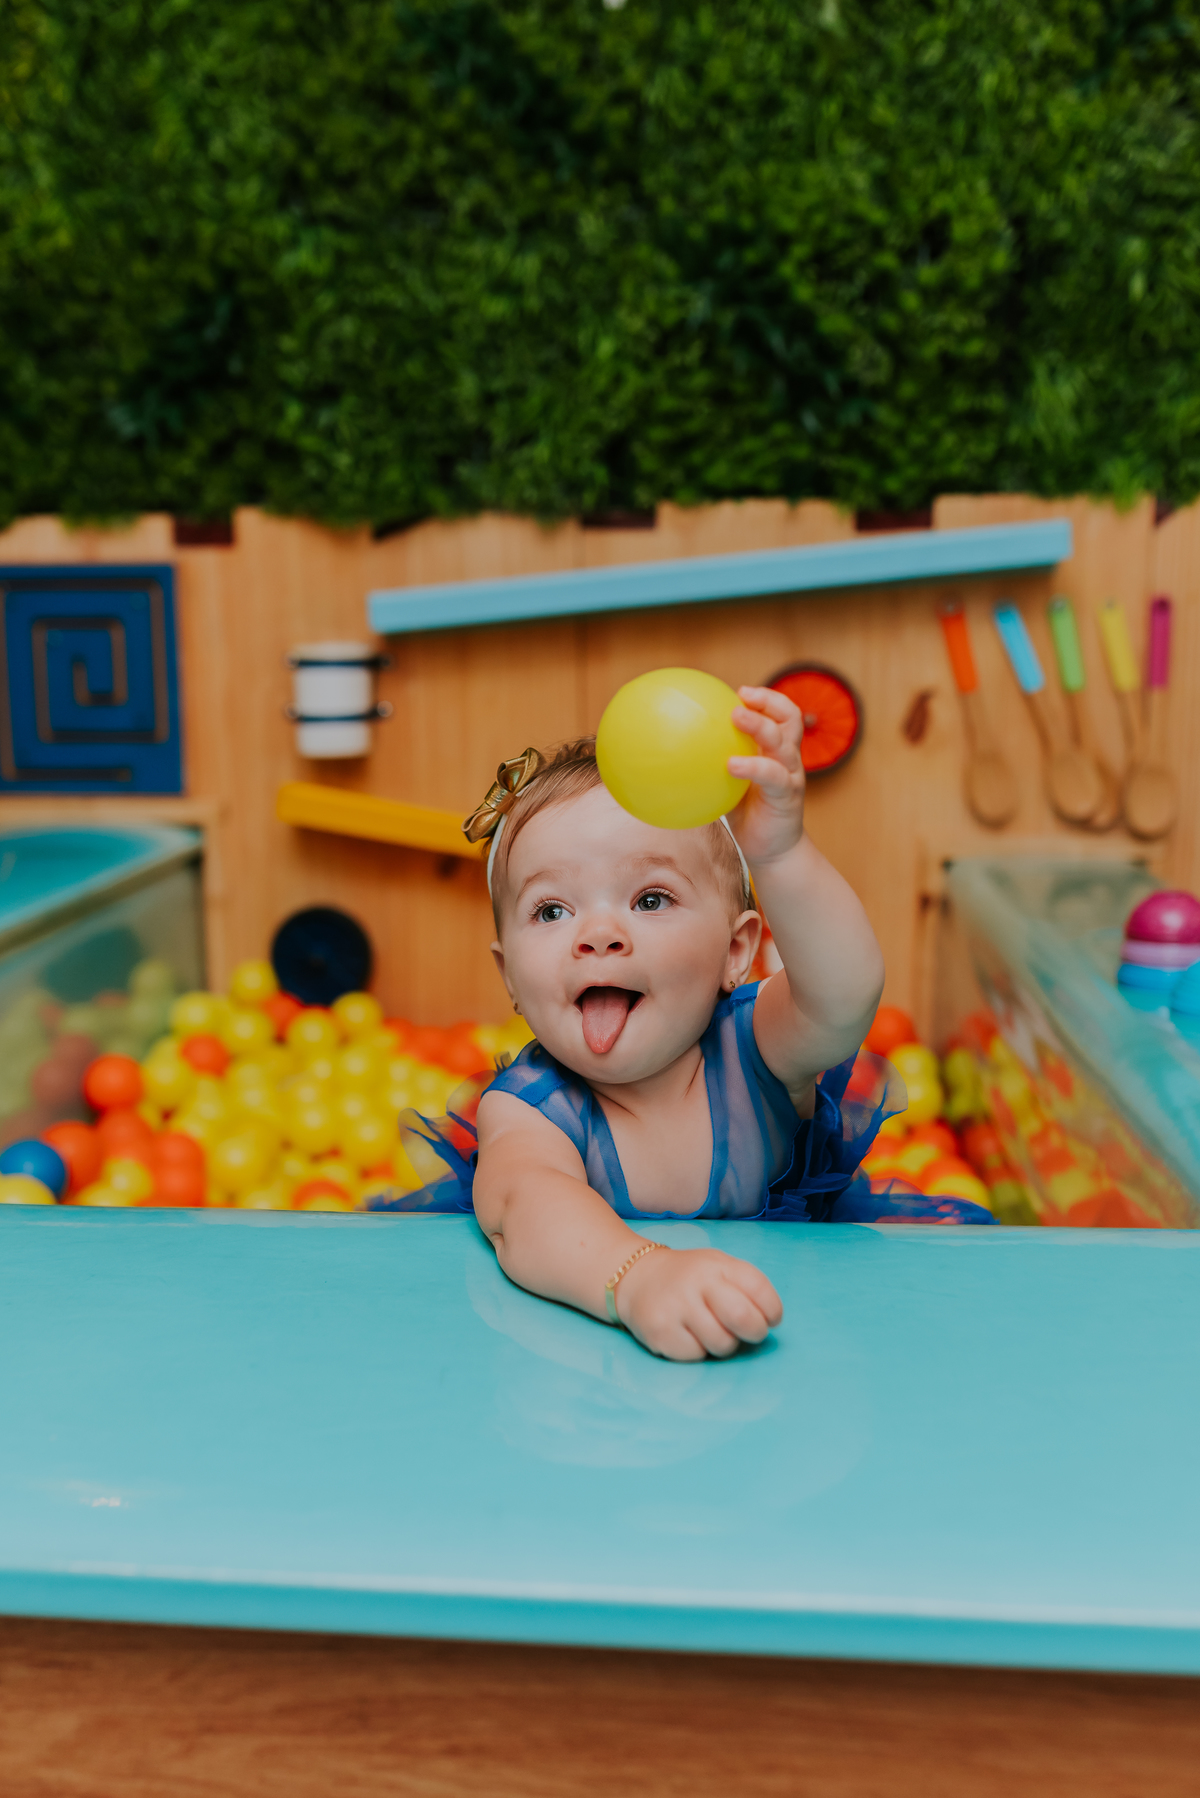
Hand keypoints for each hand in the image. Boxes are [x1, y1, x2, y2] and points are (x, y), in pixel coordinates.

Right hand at [616, 1247, 782, 1360]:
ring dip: (724, 1343)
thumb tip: (770, 1320)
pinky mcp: (660, 1332)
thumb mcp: (718, 1267)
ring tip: (711, 1329)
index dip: (772, 1310)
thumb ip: (746, 1287)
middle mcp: (697, 1282)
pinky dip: (698, 1351)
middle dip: (755, 1332)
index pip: (759, 1289)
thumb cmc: (690, 1278)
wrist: (636, 1277)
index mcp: (718, 1264)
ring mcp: (677, 1307)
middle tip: (747, 1332)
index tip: (769, 1317)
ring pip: (722, 1344)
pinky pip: (697, 1356)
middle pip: (743, 1318)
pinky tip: (687, 1334)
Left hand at [726, 685, 805, 864]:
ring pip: (782, 742)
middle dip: (768, 702)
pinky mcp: (787, 796)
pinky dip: (753, 766)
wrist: (773, 850)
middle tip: (740, 697)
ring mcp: (791, 775)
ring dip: (760, 725)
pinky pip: (772, 776)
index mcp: (777, 751)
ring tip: (736, 717)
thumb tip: (672, 748)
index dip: (767, 698)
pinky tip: (730, 765)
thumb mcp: (730, 783)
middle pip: (789, 719)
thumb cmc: (747, 814)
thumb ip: (715, 763)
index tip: (740, 692)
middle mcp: (789, 758)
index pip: (782, 714)